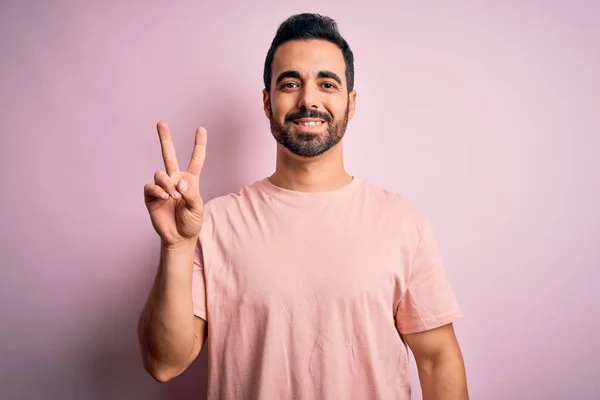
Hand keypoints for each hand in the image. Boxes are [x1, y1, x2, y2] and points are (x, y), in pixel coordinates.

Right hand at [144, 122, 206, 246]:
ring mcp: (162, 187)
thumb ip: (191, 193)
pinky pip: (151, 186)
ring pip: (160, 173)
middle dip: (165, 139)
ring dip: (167, 183)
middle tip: (161, 123)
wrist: (179, 237)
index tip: (201, 129)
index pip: (196, 159)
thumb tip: (179, 183)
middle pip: (169, 155)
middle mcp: (175, 180)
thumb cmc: (191, 221)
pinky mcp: (151, 196)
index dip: (199, 144)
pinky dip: (157, 190)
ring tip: (173, 196)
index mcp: (190, 180)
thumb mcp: (197, 208)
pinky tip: (164, 197)